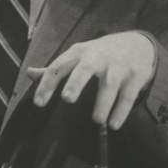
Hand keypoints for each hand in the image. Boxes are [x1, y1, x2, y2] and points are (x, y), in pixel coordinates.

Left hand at [26, 31, 155, 129]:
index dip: (47, 84)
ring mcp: (118, 66)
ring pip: (110, 84)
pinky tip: (114, 124)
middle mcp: (97, 58)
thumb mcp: (77, 55)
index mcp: (78, 53)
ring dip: (103, 102)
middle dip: (76, 83)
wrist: (138, 43)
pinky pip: (128, 94)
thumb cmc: (99, 54)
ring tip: (97, 121)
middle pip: (85, 69)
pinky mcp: (136, 75)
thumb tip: (29, 73)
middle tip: (68, 99)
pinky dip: (121, 110)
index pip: (58, 66)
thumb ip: (55, 67)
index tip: (38, 103)